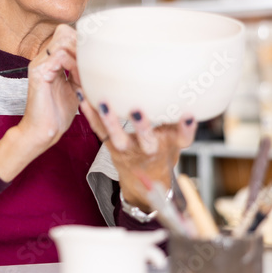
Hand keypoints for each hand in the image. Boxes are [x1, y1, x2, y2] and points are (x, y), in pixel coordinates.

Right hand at [0, 25, 81, 181]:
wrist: (43, 132)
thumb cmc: (58, 113)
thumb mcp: (76, 88)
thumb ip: (82, 72)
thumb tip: (100, 61)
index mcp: (49, 61)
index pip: (66, 34)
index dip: (81, 42)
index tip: (94, 59)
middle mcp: (42, 59)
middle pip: (64, 32)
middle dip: (82, 46)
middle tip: (92, 64)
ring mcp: (39, 64)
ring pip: (62, 40)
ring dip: (79, 55)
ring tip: (86, 73)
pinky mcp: (38, 73)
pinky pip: (59, 56)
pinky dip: (73, 64)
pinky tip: (78, 78)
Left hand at [79, 102, 196, 211]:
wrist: (144, 180)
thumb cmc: (162, 151)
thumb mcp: (175, 140)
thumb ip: (178, 122)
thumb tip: (185, 91)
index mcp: (169, 145)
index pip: (182, 138)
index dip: (186, 128)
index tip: (188, 115)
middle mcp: (149, 150)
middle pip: (147, 141)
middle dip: (142, 126)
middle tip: (138, 110)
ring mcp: (128, 150)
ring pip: (118, 138)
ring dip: (110, 120)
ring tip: (103, 103)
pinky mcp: (111, 147)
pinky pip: (99, 131)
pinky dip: (90, 115)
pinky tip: (82, 97)